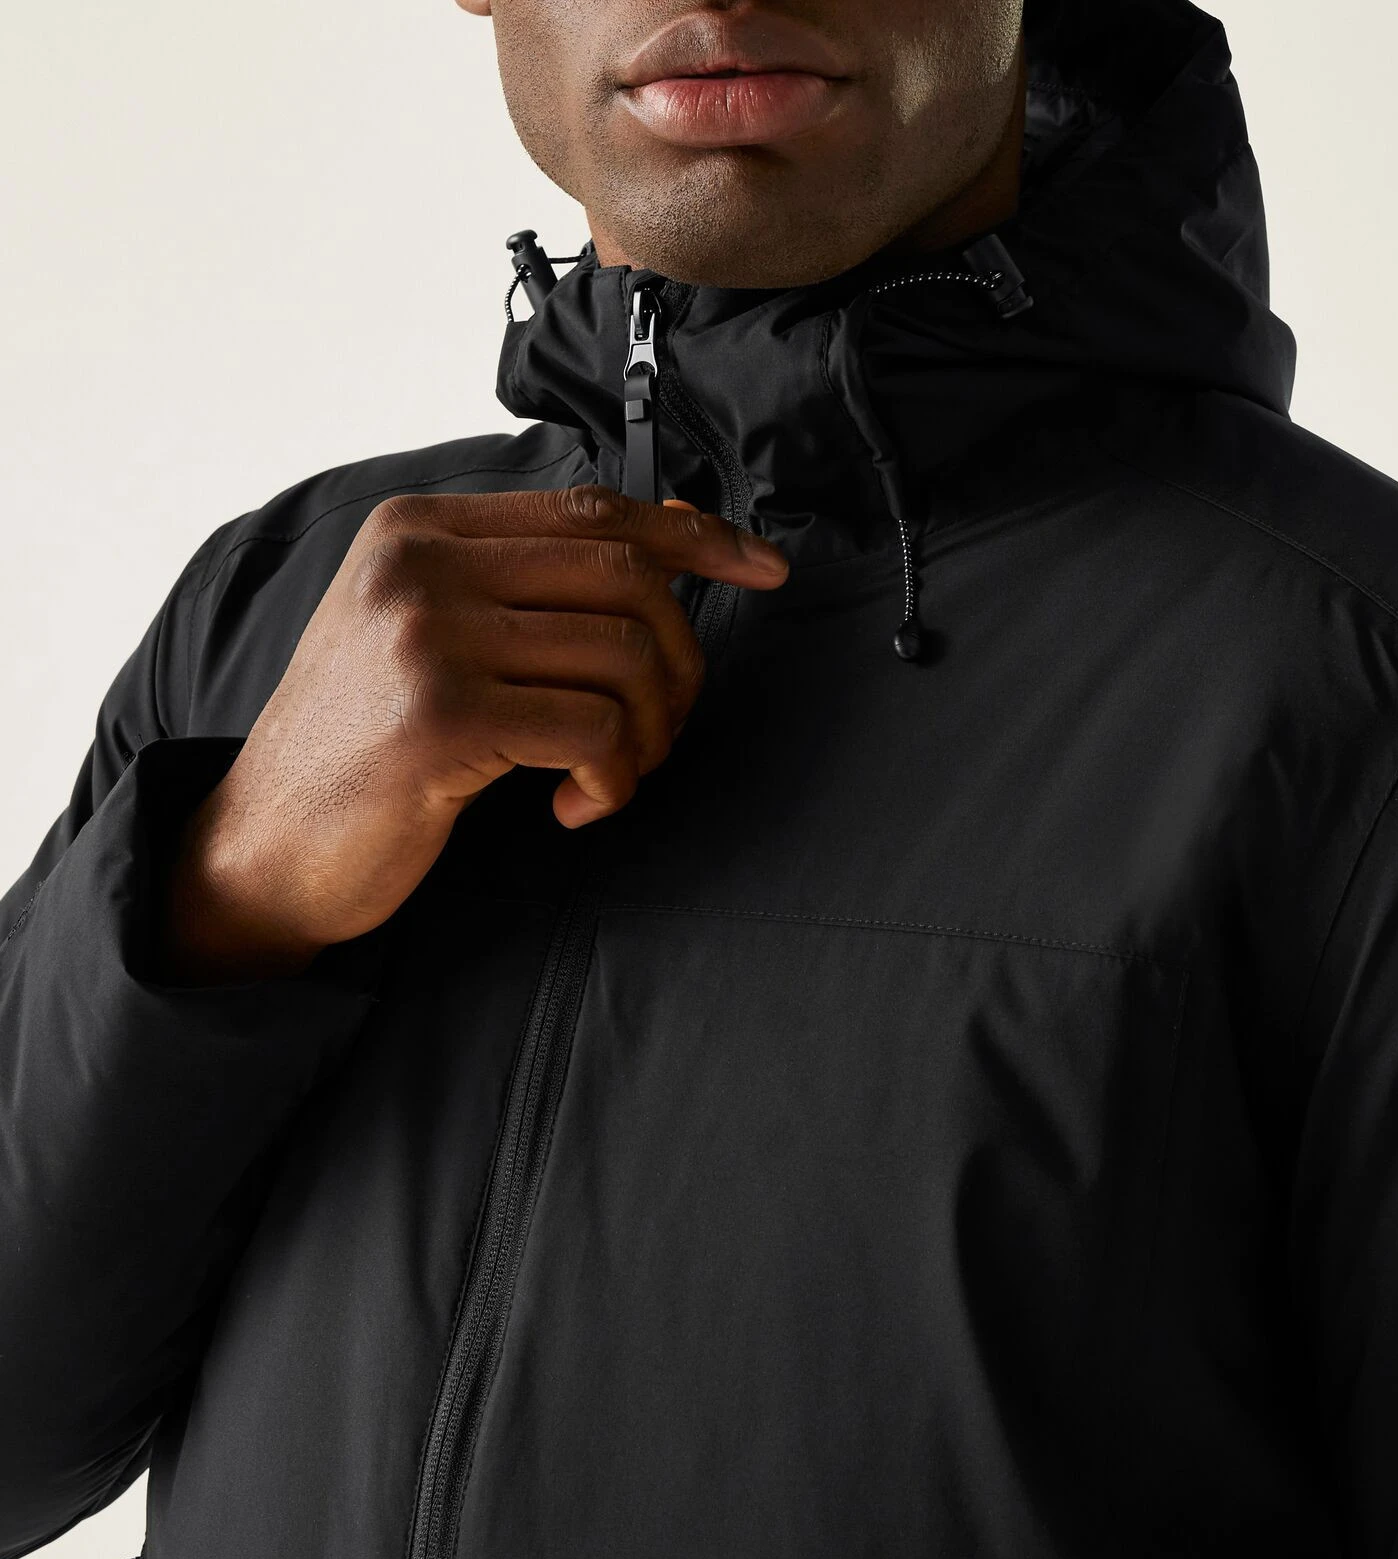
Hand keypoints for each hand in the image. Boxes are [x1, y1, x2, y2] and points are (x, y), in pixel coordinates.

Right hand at [158, 487, 788, 981]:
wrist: (267, 843)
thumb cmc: (370, 743)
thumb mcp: (438, 634)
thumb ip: (537, 582)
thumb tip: (681, 529)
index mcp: (422, 527)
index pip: (596, 510)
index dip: (697, 538)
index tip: (764, 569)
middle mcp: (421, 563)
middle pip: (628, 579)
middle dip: (680, 665)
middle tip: (658, 732)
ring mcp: (426, 635)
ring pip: (626, 655)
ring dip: (649, 734)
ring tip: (611, 776)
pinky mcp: (441, 716)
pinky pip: (596, 729)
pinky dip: (614, 779)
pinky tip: (574, 806)